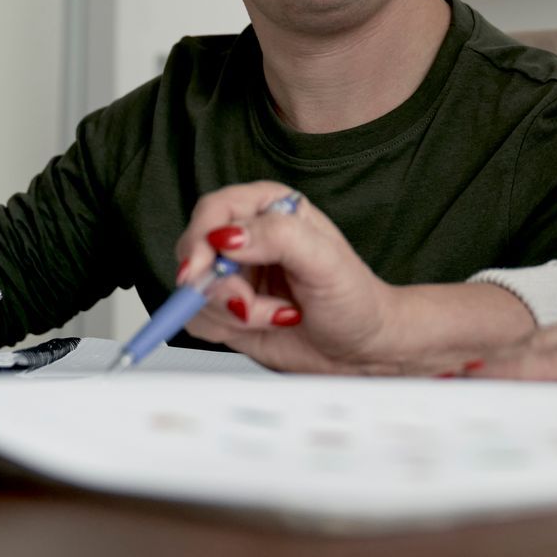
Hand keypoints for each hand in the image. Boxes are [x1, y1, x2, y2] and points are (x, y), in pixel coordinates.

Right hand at [173, 181, 398, 372]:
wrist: (362, 348)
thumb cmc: (355, 299)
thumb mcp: (325, 262)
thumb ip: (280, 237)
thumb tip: (229, 236)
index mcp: (271, 207)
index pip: (215, 211)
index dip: (201, 238)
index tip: (202, 268)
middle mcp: (248, 237)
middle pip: (195, 250)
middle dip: (216, 285)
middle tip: (246, 304)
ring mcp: (235, 274)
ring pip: (194, 290)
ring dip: (231, 312)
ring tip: (278, 315)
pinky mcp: (227, 309)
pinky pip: (198, 318)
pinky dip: (227, 329)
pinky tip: (268, 324)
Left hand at [468, 279, 556, 401]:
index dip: (536, 351)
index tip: (503, 364)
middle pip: (547, 336)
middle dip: (503, 357)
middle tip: (458, 374)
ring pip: (541, 348)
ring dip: (498, 367)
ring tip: (456, 382)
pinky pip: (553, 366)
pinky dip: (516, 375)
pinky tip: (486, 384)